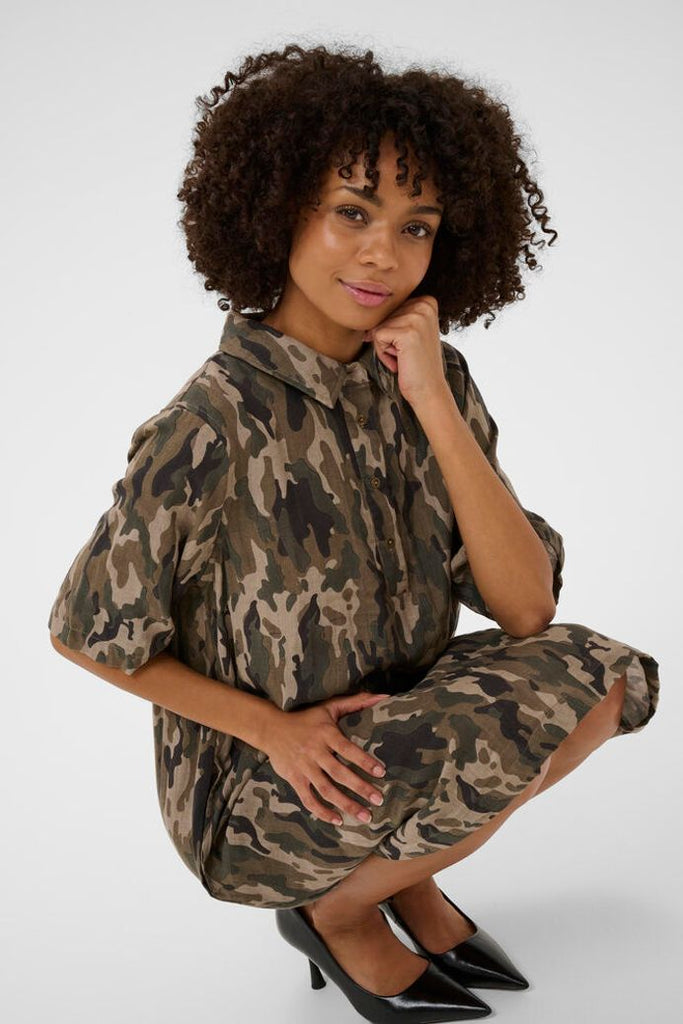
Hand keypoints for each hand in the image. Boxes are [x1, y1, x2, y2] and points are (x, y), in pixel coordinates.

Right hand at [263, 691, 390, 825]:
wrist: (271, 729)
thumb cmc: (306, 718)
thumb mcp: (329, 707)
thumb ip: (356, 702)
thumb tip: (383, 695)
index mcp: (326, 733)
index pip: (348, 749)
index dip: (364, 761)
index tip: (381, 772)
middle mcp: (315, 751)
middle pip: (339, 773)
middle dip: (360, 788)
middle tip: (379, 799)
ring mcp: (304, 767)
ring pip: (326, 789)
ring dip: (346, 804)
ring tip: (365, 816)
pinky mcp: (294, 779)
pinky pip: (308, 799)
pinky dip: (322, 811)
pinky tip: (337, 820)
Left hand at [362, 294, 449, 407]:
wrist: (428, 389)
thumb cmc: (416, 363)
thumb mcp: (410, 331)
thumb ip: (395, 316)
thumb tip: (365, 312)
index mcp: (427, 301)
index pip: (390, 308)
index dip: (393, 330)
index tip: (409, 344)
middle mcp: (424, 305)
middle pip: (384, 316)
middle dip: (388, 338)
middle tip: (407, 353)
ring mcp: (417, 318)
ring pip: (379, 327)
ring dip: (385, 347)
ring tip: (404, 357)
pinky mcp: (406, 333)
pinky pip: (377, 337)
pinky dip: (383, 353)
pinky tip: (400, 361)